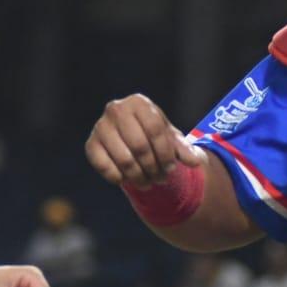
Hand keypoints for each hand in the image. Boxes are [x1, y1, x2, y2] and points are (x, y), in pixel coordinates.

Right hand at [85, 94, 203, 187]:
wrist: (129, 137)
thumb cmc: (153, 136)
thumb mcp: (170, 139)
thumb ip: (184, 149)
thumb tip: (195, 162)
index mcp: (139, 103)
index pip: (155, 129)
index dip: (166, 153)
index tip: (171, 169)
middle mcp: (116, 109)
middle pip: (140, 146)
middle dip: (153, 168)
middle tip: (160, 179)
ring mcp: (100, 126)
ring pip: (124, 159)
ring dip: (139, 177)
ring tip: (148, 183)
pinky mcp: (91, 144)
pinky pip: (105, 167)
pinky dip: (119, 178)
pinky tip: (127, 180)